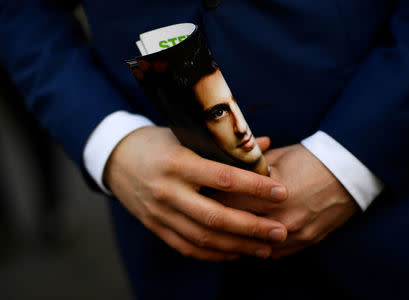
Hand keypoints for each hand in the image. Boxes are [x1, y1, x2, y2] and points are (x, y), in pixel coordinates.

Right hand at [103, 126, 287, 260]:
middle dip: (252, 227)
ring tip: (266, 248)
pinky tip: (235, 253)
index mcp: (178, 162)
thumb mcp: (187, 135)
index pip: (223, 178)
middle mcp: (168, 190)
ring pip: (203, 237)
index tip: (281, 192)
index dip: (254, 188)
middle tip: (281, 231)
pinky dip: (213, 254)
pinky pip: (187, 247)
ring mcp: (160, 212)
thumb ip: (225, 144)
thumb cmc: (158, 142)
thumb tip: (264, 145)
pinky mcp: (155, 226)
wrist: (117, 158)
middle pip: (215, 216)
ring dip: (237, 246)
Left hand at [213, 143, 358, 258]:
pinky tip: (247, 240)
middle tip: (202, 212)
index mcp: (273, 193)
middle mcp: (283, 218)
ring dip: (236, 239)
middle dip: (218, 220)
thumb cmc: (310, 159)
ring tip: (221, 229)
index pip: (229, 202)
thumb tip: (224, 167)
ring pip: (254, 246)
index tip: (198, 194)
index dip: (209, 198)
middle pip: (238, 226)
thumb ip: (249, 167)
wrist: (349, 171)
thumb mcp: (277, 157)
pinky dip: (258, 248)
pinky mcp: (306, 242)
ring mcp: (296, 234)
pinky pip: (274, 253)